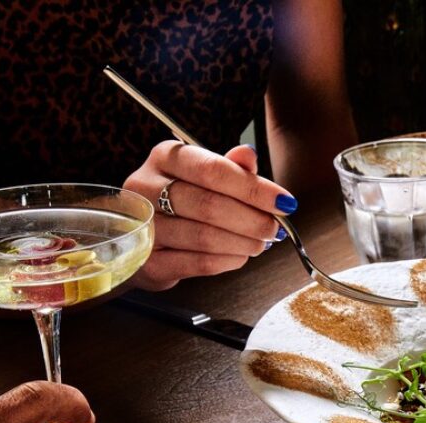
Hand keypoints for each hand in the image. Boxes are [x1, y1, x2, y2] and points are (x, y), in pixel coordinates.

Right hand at [123, 142, 295, 290]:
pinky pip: (198, 263)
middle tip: (274, 229)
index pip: (214, 170)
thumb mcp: (204, 177)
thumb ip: (230, 168)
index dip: (254, 188)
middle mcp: (146, 187)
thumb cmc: (181, 201)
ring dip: (243, 243)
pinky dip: (227, 261)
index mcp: (165, 157)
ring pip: (205, 237)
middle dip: (252, 220)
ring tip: (260, 243)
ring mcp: (144, 226)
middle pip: (210, 205)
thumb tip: (249, 155)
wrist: (141, 236)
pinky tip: (240, 256)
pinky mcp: (148, 262)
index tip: (284, 202)